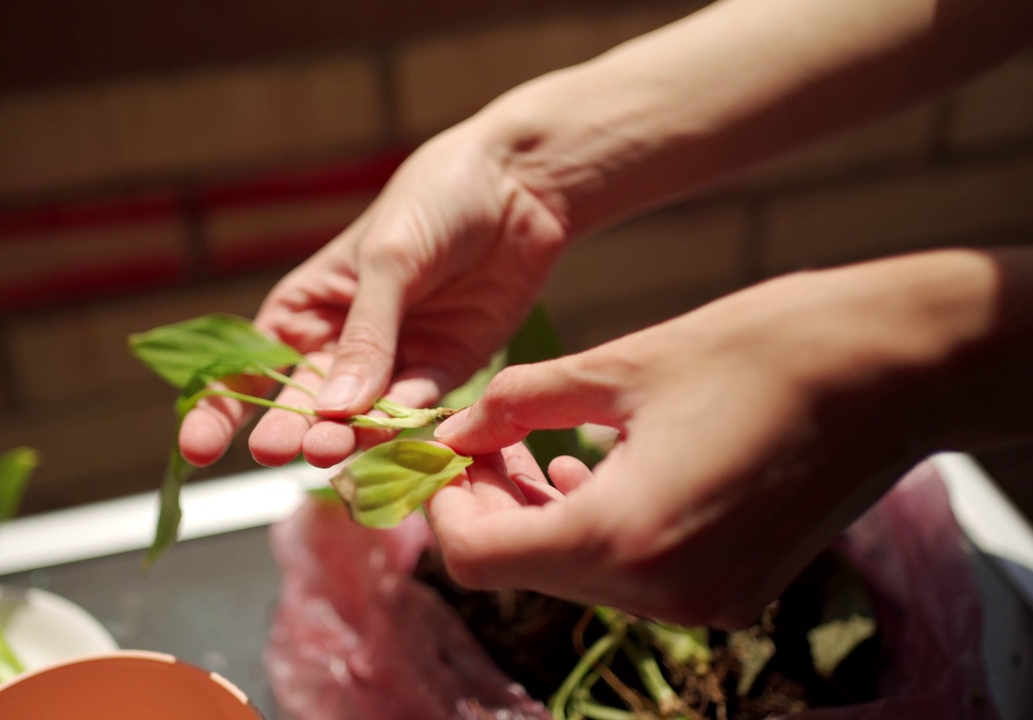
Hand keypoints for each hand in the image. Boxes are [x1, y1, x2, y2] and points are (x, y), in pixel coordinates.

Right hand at [179, 124, 568, 468]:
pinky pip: (419, 410)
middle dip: (289, 430)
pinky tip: (397, 435)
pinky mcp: (445, 371)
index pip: (250, 367)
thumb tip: (332, 412)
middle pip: (303, 405)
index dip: (219, 409)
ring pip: (360, 418)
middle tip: (283, 451)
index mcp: (306, 308)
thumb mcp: (388, 260)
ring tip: (333, 452)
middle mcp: (341, 344)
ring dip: (346, 438)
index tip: (195, 448)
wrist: (520, 183)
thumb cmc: (435, 200)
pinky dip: (407, 427)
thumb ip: (365, 336)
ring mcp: (393, 362)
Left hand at [427, 251, 1015, 627]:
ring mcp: (704, 602)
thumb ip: (518, 403)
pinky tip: (596, 471)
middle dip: (489, 506)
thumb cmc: (762, 349)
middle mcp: (662, 592)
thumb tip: (454, 429)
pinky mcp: (734, 591)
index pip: (477, 558)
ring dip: (539, 517)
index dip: (445, 505)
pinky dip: (597, 530)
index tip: (449, 452)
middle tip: (486, 439)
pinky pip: (632, 576)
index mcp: (624, 536)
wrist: (895, 369)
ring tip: (536, 446)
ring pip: (575, 575)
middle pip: (524, 570)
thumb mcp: (619, 366)